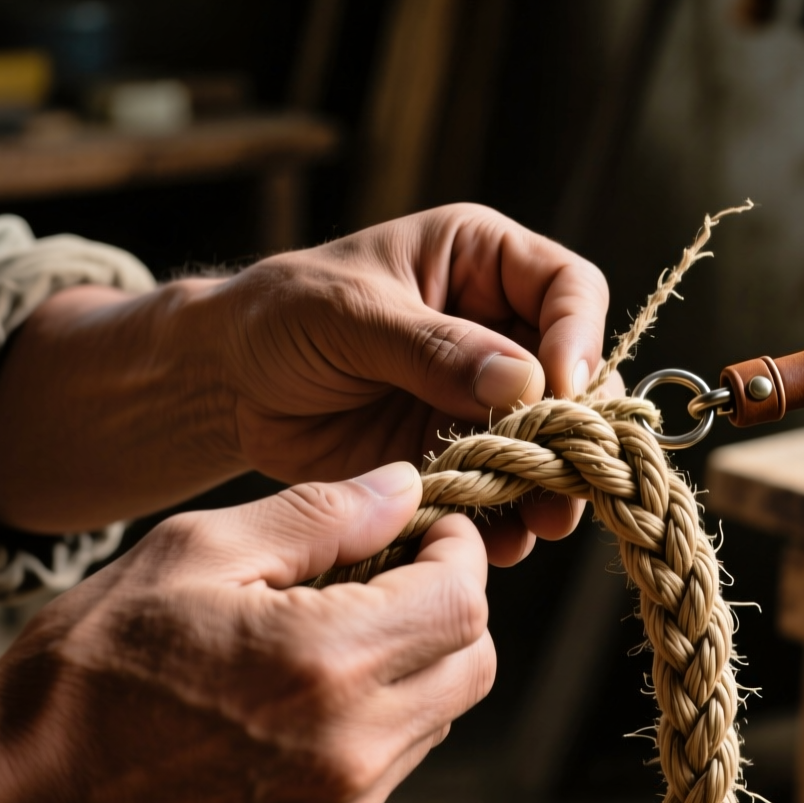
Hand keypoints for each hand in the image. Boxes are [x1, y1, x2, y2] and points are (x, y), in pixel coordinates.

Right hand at [0, 463, 494, 802]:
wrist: (23, 796)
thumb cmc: (93, 661)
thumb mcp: (195, 551)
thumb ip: (319, 515)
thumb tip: (405, 486)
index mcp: (324, 663)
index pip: (462, 598)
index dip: (457, 549)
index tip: (428, 525)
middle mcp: (352, 746)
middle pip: (474, 660)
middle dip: (450, 602)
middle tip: (394, 567)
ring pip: (444, 711)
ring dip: (418, 658)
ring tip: (343, 624)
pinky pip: (399, 760)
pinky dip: (384, 713)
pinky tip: (314, 685)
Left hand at [203, 203, 612, 561]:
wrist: (225, 383)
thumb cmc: (280, 316)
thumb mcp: (351, 315)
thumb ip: (435, 347)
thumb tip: (525, 381)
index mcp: (482, 261)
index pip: (568, 289)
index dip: (578, 338)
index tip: (560, 390)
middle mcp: (497, 326)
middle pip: (574, 374)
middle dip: (574, 429)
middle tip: (569, 477)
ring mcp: (480, 395)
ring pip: (547, 440)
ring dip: (551, 484)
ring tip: (543, 523)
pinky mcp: (457, 453)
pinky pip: (503, 487)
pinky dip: (505, 518)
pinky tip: (495, 541)